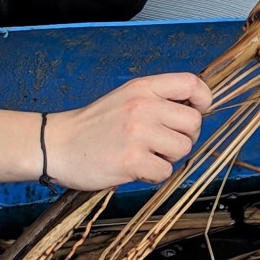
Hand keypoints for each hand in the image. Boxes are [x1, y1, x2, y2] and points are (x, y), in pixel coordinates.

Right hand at [44, 73, 213, 189]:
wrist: (57, 145)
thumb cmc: (95, 125)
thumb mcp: (126, 97)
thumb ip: (157, 99)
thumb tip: (195, 111)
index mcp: (143, 87)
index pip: (191, 83)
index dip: (203, 99)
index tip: (197, 111)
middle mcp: (143, 106)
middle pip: (194, 122)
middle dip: (185, 137)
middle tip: (163, 143)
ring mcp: (138, 133)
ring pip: (183, 149)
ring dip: (169, 158)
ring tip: (145, 155)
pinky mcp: (131, 160)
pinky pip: (165, 172)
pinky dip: (154, 175)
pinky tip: (135, 169)